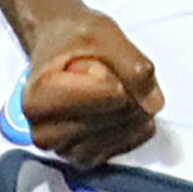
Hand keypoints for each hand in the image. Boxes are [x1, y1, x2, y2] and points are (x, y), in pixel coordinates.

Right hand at [19, 8, 165, 168]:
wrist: (58, 46)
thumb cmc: (72, 39)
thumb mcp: (103, 33)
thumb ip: (133, 65)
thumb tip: (153, 102)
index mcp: (39, 97)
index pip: (107, 94)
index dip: (115, 73)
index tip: (96, 63)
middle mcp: (44, 130)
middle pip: (118, 113)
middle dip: (127, 89)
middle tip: (106, 72)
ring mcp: (63, 149)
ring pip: (123, 131)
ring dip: (133, 108)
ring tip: (114, 86)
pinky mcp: (83, 158)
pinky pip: (125, 146)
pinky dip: (134, 125)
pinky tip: (124, 106)